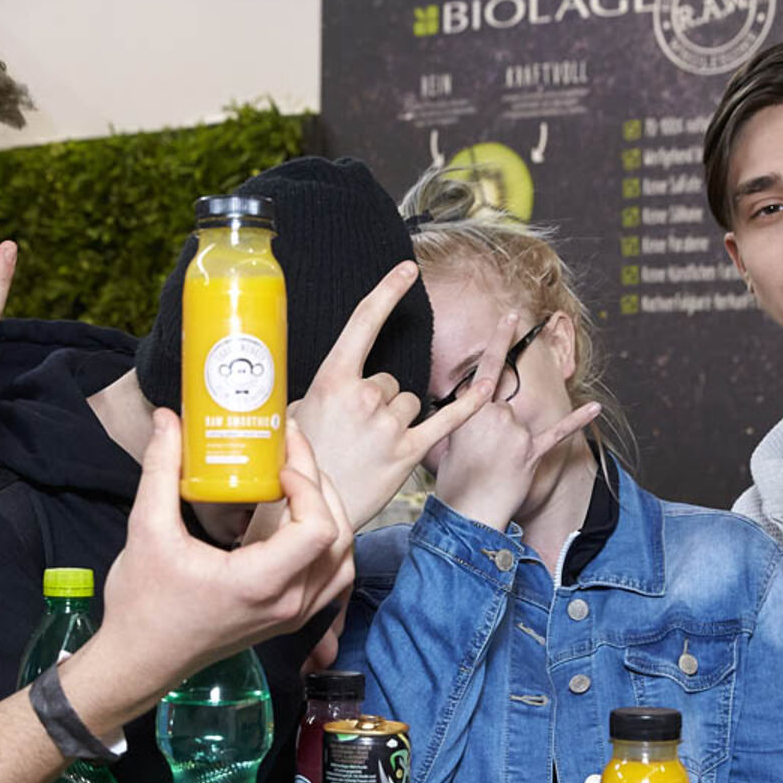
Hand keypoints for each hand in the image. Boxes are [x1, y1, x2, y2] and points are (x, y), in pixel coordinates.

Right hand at [76, 411, 352, 724]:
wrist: (141, 661)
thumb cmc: (143, 606)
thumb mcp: (147, 530)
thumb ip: (160, 469)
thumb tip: (167, 420)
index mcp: (260, 583)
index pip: (318, 528)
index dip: (309, 484)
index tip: (279, 461)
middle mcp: (288, 603)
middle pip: (338, 535)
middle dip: (320, 485)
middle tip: (291, 452)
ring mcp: (293, 615)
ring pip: (343, 558)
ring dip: (330, 513)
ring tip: (301, 481)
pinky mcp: (289, 619)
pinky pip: (332, 579)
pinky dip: (329, 545)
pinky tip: (302, 520)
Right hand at [288, 262, 491, 528]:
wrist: (307, 513)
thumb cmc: (298, 463)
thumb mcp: (296, 414)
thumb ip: (325, 391)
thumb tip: (336, 382)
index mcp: (333, 380)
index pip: (364, 322)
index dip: (387, 291)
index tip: (407, 269)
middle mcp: (365, 397)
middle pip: (392, 380)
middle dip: (380, 401)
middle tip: (356, 433)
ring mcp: (388, 425)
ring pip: (411, 402)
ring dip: (399, 419)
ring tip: (372, 448)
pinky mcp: (408, 453)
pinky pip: (446, 421)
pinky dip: (467, 406)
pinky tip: (486, 390)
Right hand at [432, 311, 600, 530]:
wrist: (467, 513)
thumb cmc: (453, 482)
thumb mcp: (445, 441)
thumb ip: (461, 419)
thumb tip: (465, 412)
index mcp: (471, 411)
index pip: (488, 367)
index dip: (500, 338)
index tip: (510, 317)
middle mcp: (497, 416)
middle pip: (504, 403)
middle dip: (495, 424)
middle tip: (485, 449)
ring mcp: (517, 435)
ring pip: (521, 423)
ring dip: (511, 442)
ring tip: (495, 468)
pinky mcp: (533, 453)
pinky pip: (559, 433)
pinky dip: (577, 421)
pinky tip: (594, 408)